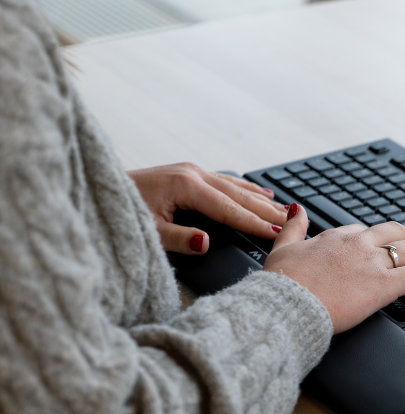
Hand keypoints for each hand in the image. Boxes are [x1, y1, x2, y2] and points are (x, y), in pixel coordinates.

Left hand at [128, 163, 287, 253]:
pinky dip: (246, 188)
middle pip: (239, 195)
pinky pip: (226, 180)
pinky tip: (260, 191)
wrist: (101, 187)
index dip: (254, 223)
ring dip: (261, 198)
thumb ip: (179, 238)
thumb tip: (207, 242)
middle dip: (267, 210)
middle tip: (293, 221)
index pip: (229, 209)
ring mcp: (192, 170)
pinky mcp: (188, 173)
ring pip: (236, 186)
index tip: (276, 233)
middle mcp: (193, 174)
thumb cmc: (122, 212)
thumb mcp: (148, 230)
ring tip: (285, 208)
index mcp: (186, 186)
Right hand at [263, 204, 404, 333]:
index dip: (373, 237)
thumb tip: (296, 209)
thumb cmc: (283, 283)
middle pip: (392, 234)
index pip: (360, 231)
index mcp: (334, 237)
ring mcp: (372, 263)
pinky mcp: (384, 285)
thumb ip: (293, 227)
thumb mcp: (282, 248)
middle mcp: (357, 245)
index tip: (378, 242)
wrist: (289, 305)